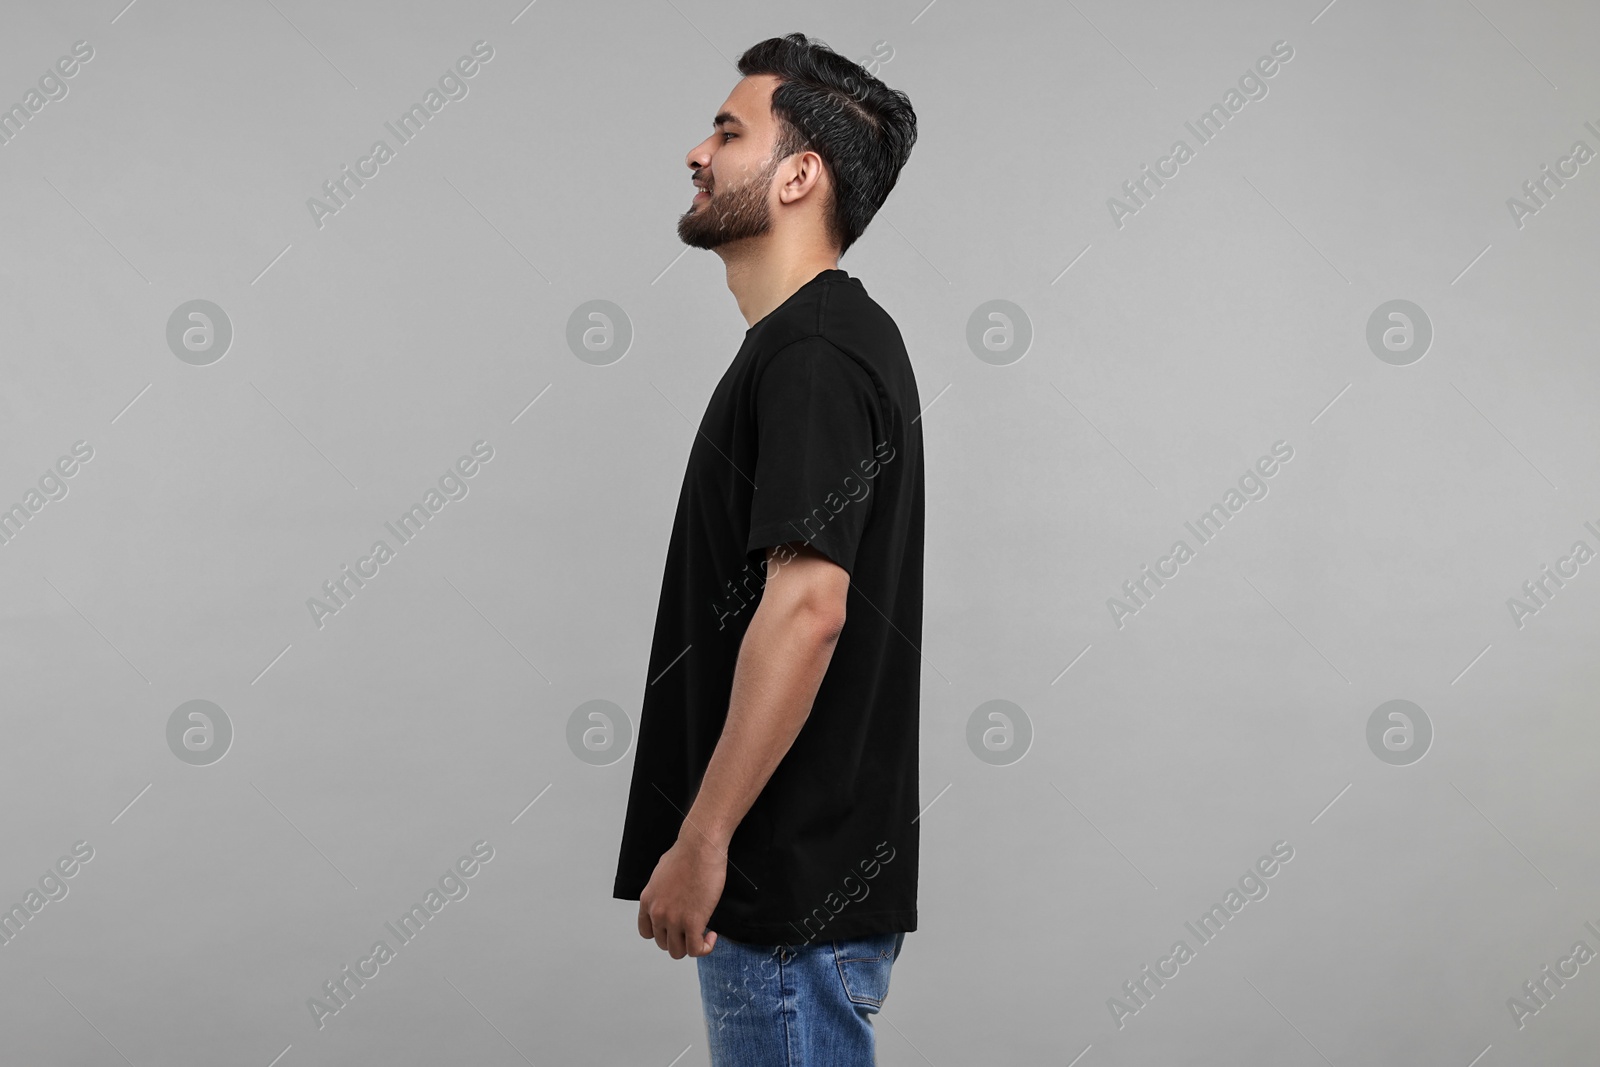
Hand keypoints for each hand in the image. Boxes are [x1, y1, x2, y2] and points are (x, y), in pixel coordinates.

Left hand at [637, 833, 726, 957]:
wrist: (700, 847)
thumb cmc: (686, 853)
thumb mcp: (662, 873)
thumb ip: (661, 891)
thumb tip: (669, 895)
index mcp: (648, 900)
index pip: (646, 932)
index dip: (662, 933)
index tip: (675, 928)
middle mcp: (657, 913)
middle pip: (663, 943)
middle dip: (679, 938)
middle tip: (693, 928)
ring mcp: (674, 920)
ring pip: (677, 951)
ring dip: (691, 945)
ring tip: (703, 933)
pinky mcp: (693, 923)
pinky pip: (695, 950)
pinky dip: (704, 947)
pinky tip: (712, 935)